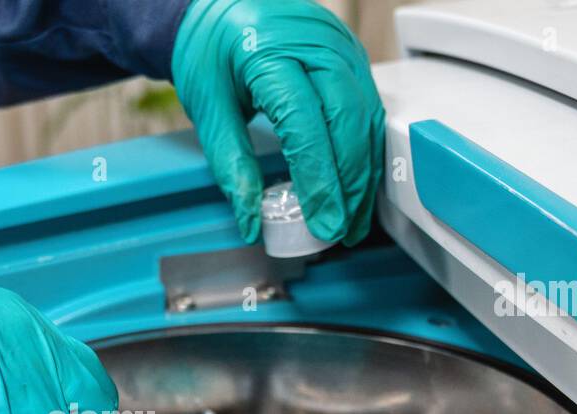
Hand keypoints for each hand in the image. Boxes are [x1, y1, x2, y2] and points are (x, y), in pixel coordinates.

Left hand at [172, 0, 383, 245]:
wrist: (219, 8)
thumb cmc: (210, 50)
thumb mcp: (208, 108)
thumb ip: (230, 164)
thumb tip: (250, 219)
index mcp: (270, 51)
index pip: (305, 121)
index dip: (319, 176)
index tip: (322, 220)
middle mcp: (314, 44)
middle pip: (347, 120)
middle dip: (350, 183)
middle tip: (341, 229)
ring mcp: (339, 47)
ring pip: (366, 117)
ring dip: (365, 174)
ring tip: (353, 219)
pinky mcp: (351, 57)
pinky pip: (368, 108)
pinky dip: (366, 151)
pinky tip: (359, 186)